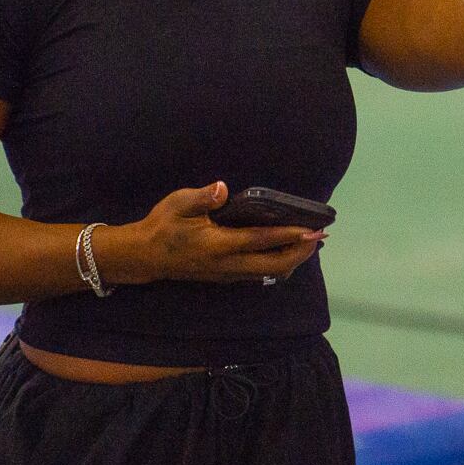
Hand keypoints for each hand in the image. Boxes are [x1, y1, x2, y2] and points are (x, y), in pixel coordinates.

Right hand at [98, 182, 325, 284]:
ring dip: (291, 260)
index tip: (310, 230)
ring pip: (268, 273)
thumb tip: (223, 188)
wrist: (145, 256)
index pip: (261, 241)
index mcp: (219, 245)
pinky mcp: (225, 276)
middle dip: (299, 252)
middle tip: (318, 236)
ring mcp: (227, 274)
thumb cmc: (162, 226)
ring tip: (308, 243)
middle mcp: (228, 264)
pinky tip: (284, 252)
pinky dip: (277, 264)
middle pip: (273, 265)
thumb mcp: (178, 204)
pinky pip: (258, 274)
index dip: (288, 236)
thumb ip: (203, 197)